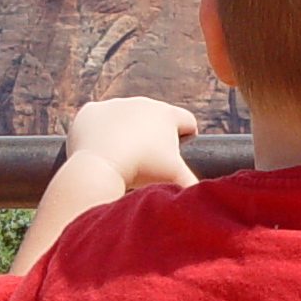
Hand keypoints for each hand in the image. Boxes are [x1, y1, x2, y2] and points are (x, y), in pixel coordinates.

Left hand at [64, 97, 200, 191]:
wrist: (100, 165)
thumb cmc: (143, 171)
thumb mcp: (176, 179)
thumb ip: (196, 187)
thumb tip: (211, 198)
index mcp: (166, 114)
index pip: (187, 121)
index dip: (187, 137)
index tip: (180, 152)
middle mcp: (142, 103)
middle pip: (155, 121)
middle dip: (154, 138)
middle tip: (148, 164)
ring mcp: (114, 104)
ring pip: (125, 120)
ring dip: (126, 135)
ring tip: (122, 160)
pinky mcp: (90, 111)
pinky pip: (98, 121)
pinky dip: (99, 134)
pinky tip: (100, 150)